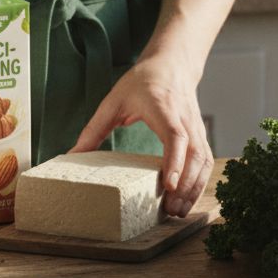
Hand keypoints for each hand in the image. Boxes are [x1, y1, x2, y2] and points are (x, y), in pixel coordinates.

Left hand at [71, 54, 213, 217]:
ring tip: (178, 212)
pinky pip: (205, 161)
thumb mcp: (113, 101)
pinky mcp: (200, 135)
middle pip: (195, 155)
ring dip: (194, 188)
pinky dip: (199, 182)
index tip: (169, 185)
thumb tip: (72, 154)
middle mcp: (185, 119)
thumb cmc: (143, 82)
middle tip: (170, 211)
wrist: (172, 65)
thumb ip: (94, 129)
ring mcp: (197, 128)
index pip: (176, 137)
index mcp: (164, 109)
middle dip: (186, 185)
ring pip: (204, 161)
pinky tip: (187, 199)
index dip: (175, 161)